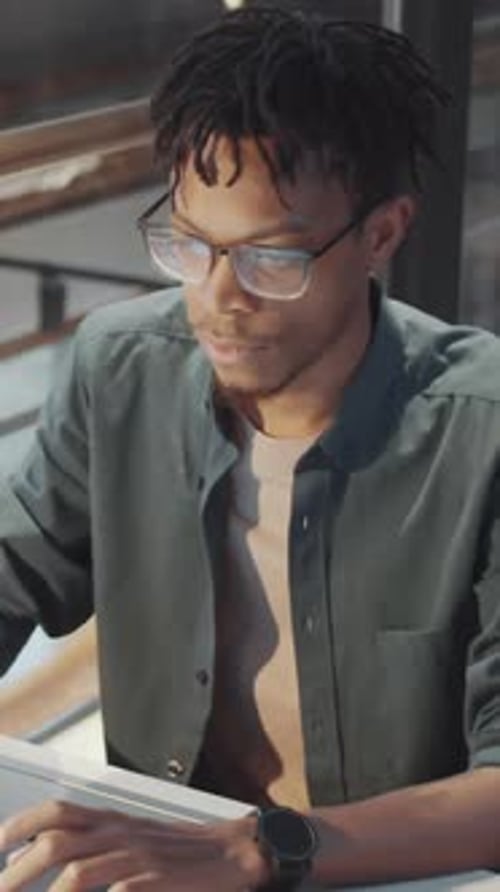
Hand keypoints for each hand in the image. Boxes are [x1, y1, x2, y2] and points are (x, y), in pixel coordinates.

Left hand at [0, 800, 270, 890]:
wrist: (235, 852)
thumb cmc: (181, 851)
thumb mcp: (134, 836)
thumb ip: (92, 841)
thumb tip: (38, 856)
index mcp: (114, 820)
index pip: (57, 812)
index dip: (18, 826)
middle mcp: (121, 835)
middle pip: (56, 843)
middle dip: (17, 873)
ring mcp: (138, 860)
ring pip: (79, 872)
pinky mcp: (156, 884)